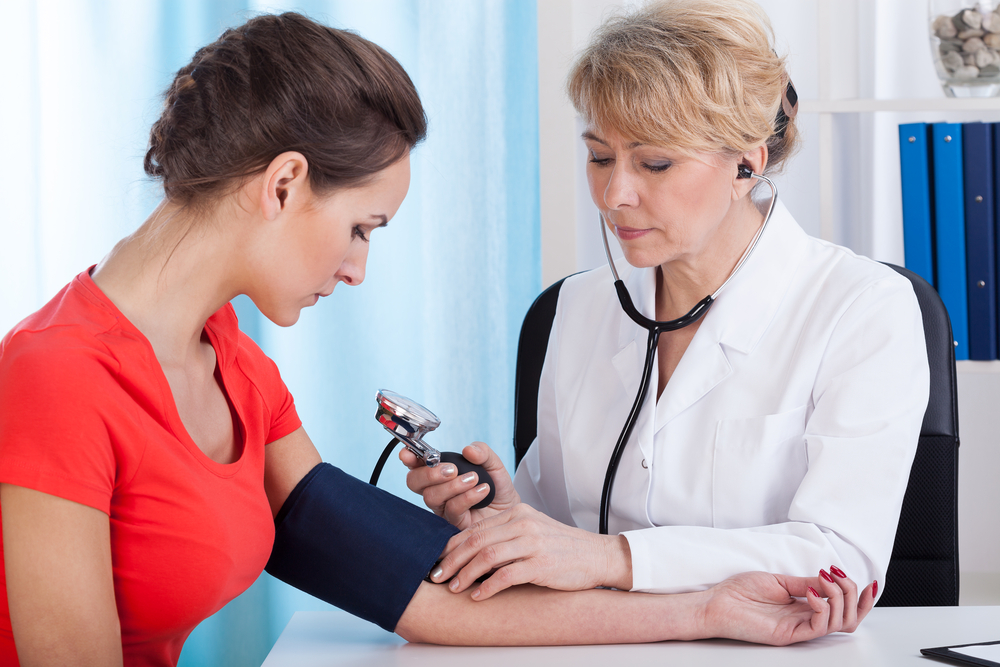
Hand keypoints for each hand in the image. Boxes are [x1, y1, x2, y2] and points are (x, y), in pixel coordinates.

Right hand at [401, 441, 518, 529]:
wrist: (511, 512)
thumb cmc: (497, 488)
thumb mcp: (494, 464)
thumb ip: (483, 453)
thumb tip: (468, 450)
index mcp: (440, 473)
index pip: (416, 465)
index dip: (409, 458)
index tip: (408, 454)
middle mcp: (437, 490)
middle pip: (414, 482)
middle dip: (430, 473)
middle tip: (452, 470)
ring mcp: (442, 508)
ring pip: (431, 496)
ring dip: (453, 485)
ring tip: (475, 479)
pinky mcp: (453, 523)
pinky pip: (451, 509)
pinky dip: (467, 497)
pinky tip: (483, 491)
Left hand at [429, 503, 631, 596]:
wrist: (597, 556)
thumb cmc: (562, 548)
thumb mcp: (532, 531)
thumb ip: (505, 535)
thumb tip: (471, 552)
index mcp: (517, 513)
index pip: (475, 527)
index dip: (452, 545)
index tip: (438, 560)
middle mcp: (523, 524)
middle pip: (476, 540)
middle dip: (452, 560)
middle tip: (437, 575)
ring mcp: (532, 543)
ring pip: (487, 555)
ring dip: (465, 573)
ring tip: (454, 587)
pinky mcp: (541, 564)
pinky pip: (507, 575)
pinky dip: (488, 586)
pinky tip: (478, 595)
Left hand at [701, 567, 875, 644]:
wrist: (715, 604)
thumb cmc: (739, 592)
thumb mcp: (779, 580)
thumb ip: (806, 582)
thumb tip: (831, 577)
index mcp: (805, 606)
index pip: (843, 609)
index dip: (860, 598)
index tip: (867, 581)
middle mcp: (806, 619)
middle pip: (849, 619)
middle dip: (855, 597)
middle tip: (842, 577)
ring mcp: (799, 629)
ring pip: (839, 624)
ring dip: (840, 598)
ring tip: (825, 579)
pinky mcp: (789, 635)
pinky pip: (818, 627)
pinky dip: (822, 607)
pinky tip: (810, 592)